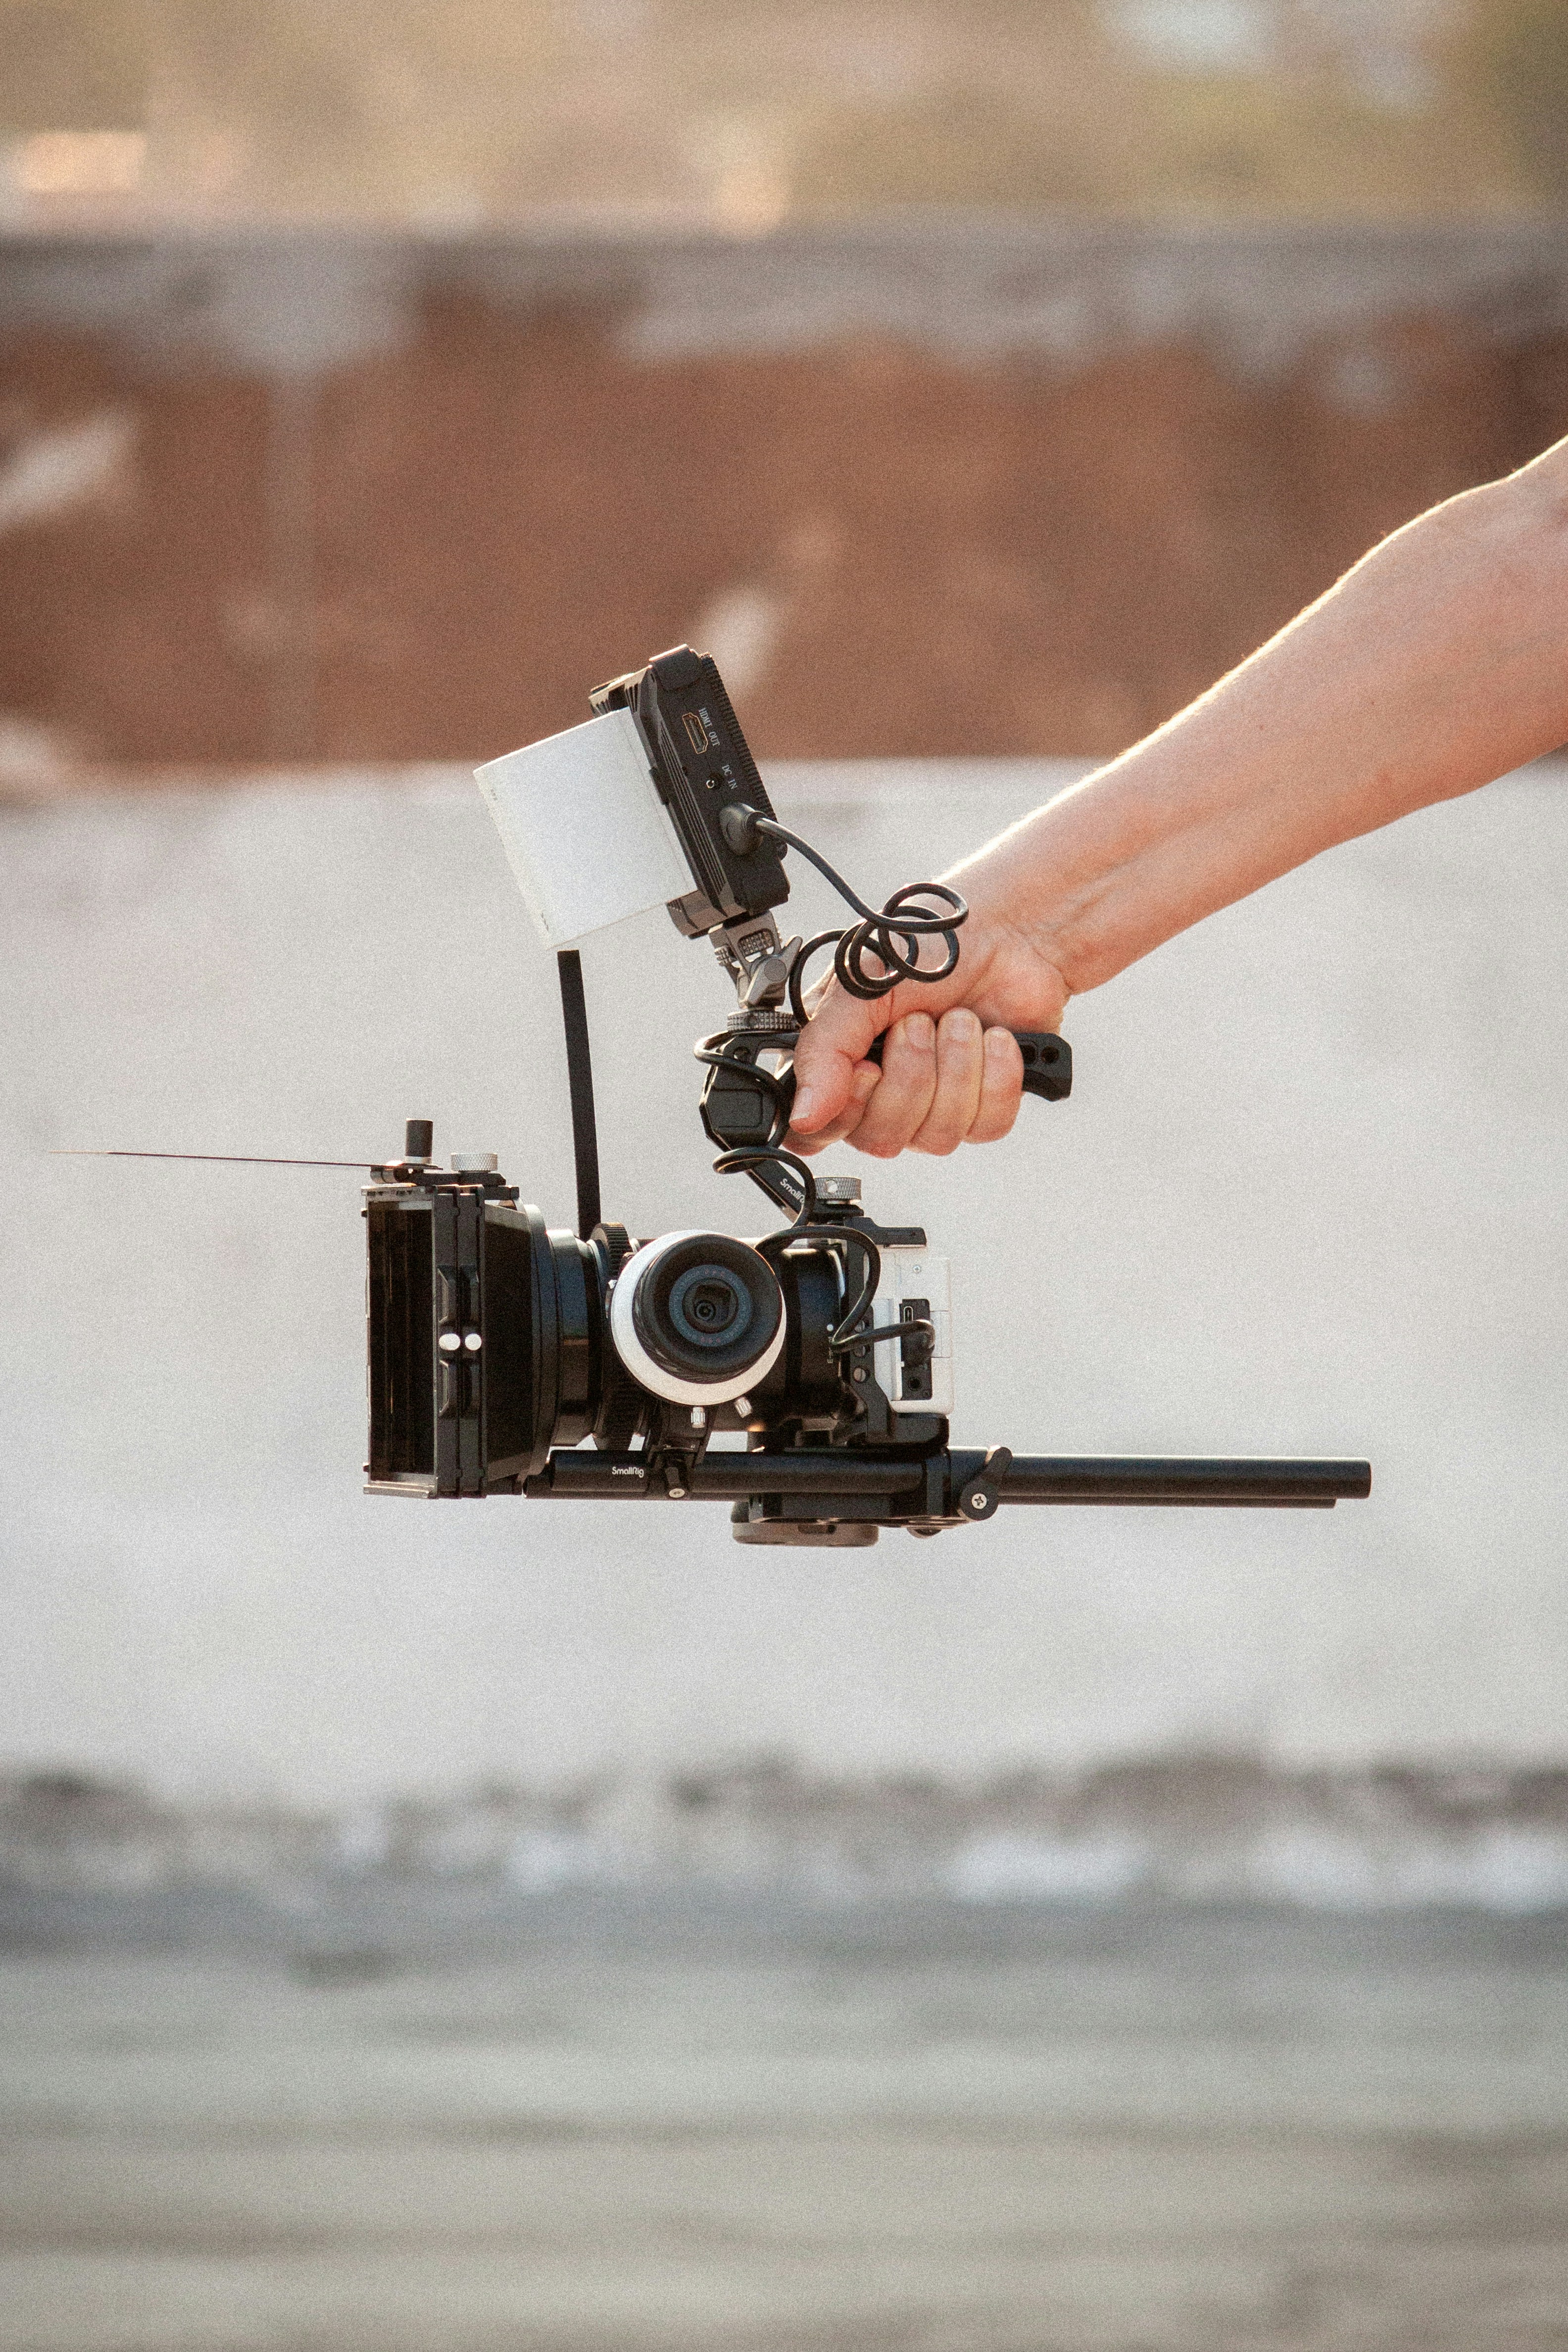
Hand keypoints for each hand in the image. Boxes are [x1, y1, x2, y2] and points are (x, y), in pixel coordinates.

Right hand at [787, 911, 1070, 1158]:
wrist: (1009, 932)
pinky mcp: (986, 1105)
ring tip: (960, 1019)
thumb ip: (824, 1053)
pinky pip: (987, 1126)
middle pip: (882, 1139)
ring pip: (937, 1137)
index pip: (821, 1131)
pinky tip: (995, 1038)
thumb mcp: (860, 988)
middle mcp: (883, 1091)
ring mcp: (935, 1103)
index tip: (867, 1066)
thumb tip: (803, 1117)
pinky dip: (995, 1078)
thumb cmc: (929, 947)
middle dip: (910, 1075)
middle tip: (919, 1023)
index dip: (846, 1110)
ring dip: (955, 1070)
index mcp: (840, 1062)